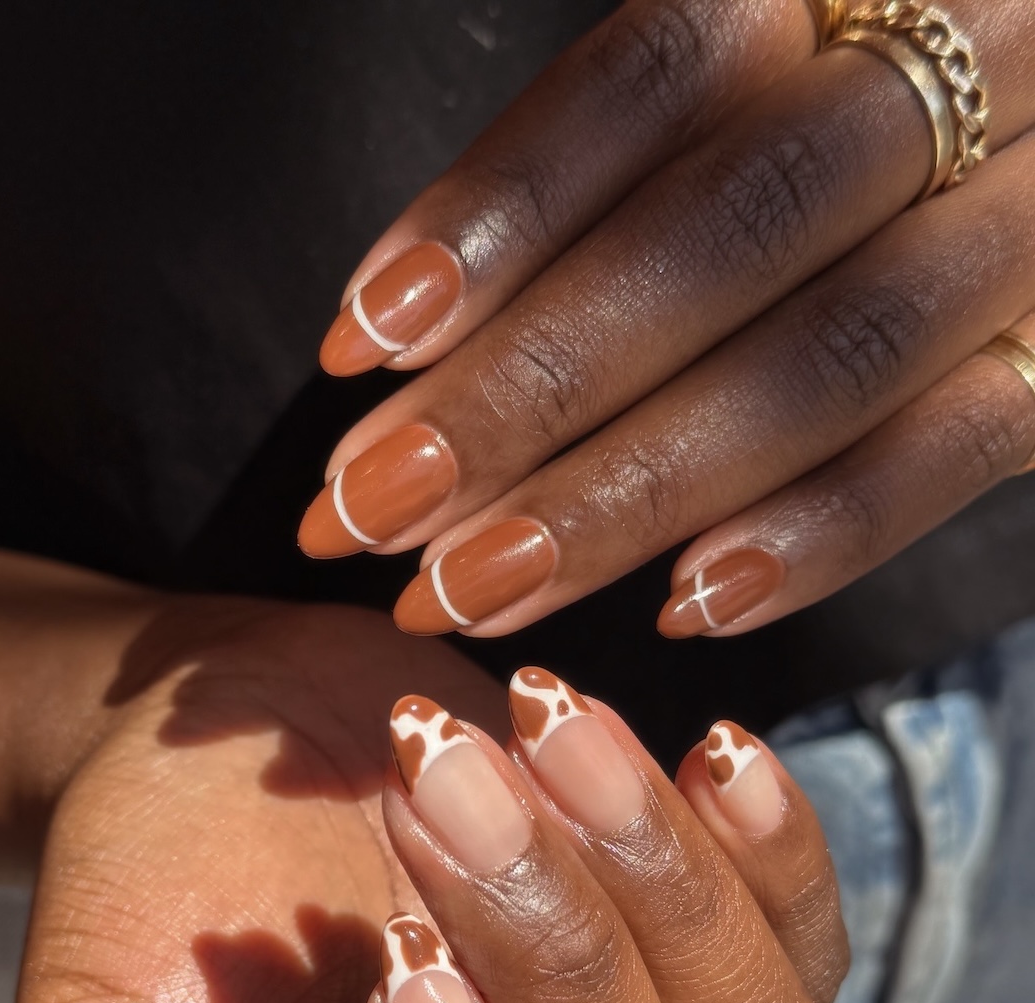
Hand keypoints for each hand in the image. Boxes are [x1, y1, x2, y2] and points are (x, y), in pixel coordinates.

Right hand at [9, 599, 846, 1002]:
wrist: (218, 745)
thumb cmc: (148, 904)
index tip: (401, 987)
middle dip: (552, 970)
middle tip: (428, 791)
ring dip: (660, 898)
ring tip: (535, 734)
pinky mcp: (713, 973)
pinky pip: (810, 956)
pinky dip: (775, 855)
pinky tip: (705, 751)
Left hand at [299, 0, 1034, 639]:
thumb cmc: (846, 113)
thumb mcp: (764, 63)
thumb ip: (626, 160)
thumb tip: (405, 337)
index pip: (660, 74)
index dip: (499, 212)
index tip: (362, 339)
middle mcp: (974, 67)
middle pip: (727, 231)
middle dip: (529, 388)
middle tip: (373, 508)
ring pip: (828, 360)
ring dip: (632, 492)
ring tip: (474, 586)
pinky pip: (957, 451)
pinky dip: (819, 536)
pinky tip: (682, 606)